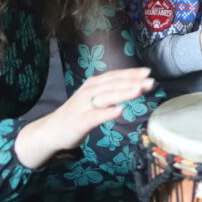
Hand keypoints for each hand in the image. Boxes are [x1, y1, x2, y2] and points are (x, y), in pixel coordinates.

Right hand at [15, 67, 154, 167]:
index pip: (115, 76)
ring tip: (139, 90)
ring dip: (124, 93)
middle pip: (114, 85)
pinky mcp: (80, 121)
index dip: (131, 73)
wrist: (51, 130)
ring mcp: (84, 106)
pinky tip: (119, 111)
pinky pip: (95, 116)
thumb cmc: (77, 113)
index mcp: (94, 84)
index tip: (148, 72)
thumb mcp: (95, 98)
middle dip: (133, 82)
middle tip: (150, 81)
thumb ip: (111, 92)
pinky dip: (107, 113)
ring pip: (107, 97)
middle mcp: (89, 91)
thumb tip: (135, 85)